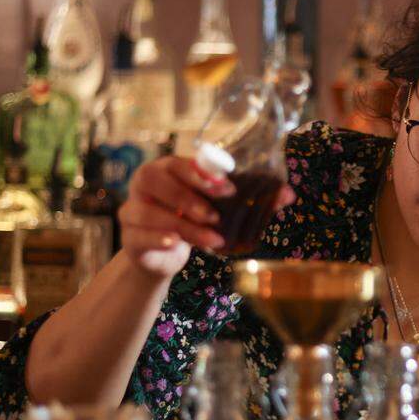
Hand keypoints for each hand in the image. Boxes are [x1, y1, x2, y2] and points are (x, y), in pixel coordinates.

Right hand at [118, 156, 294, 277]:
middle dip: (188, 197)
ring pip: (150, 211)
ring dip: (184, 226)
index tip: (228, 190)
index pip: (177, 162)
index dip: (201, 174)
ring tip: (212, 240)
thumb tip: (289, 195)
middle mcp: (143, 184)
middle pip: (155, 180)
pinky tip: (177, 245)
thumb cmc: (193, 222)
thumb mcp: (218, 209)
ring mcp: (132, 210)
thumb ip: (249, 200)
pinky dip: (159, 239)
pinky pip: (138, 234)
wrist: (163, 257)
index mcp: (166, 169)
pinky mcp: (129, 238)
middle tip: (216, 216)